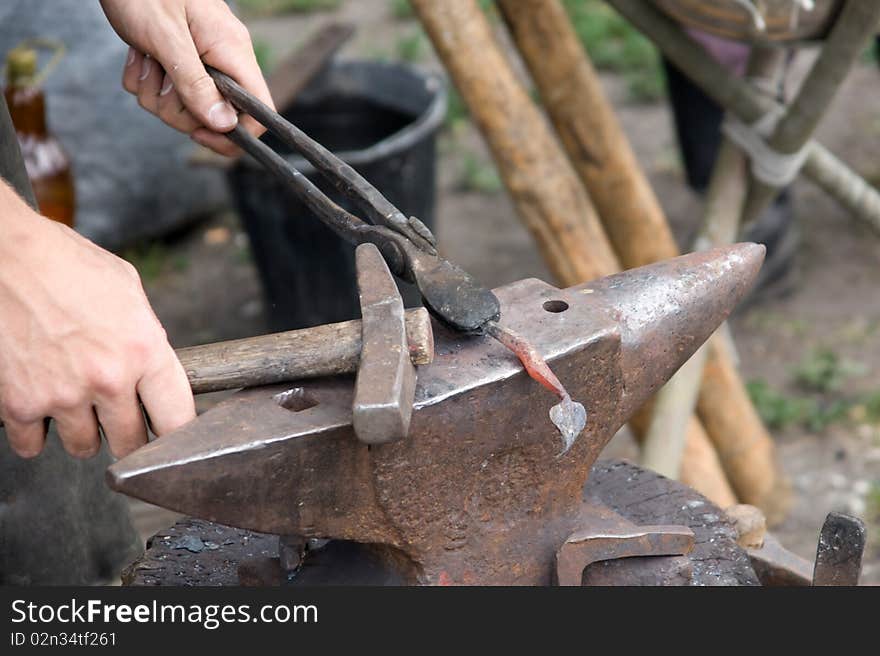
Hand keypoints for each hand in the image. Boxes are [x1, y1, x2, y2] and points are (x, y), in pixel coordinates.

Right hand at [0, 182, 194, 458]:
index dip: (175, 431)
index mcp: (145, 351)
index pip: (178, 420)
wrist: (4, 254)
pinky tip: (40, 402)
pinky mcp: (19, 403)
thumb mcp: (128, 292)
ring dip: (82, 432)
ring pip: (84, 448)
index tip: (168, 432)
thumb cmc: (65, 264)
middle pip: (132, 443)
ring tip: (76, 401)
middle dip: (127, 434)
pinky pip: (32, 445)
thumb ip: (147, 338)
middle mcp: (108, 379)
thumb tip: (157, 373)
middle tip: (118, 416)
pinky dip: (35, 431)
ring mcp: (63, 395)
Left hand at [99, 0, 273, 155]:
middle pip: (213, 116)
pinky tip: (138, 55)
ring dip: (155, 92)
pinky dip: (144, 81)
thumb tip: (225, 125)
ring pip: (183, 107)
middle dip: (177, 108)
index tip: (201, 133)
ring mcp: (201, 62)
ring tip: (145, 59)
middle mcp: (223, 61)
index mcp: (233, 53)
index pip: (258, 111)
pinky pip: (162, 93)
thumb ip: (196, 83)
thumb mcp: (167, 38)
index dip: (235, 133)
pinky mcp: (178, 61)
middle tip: (159, 78)